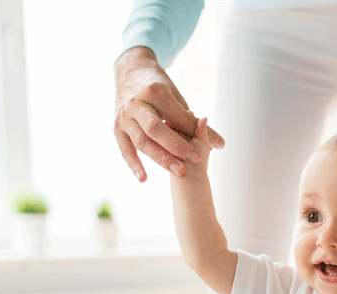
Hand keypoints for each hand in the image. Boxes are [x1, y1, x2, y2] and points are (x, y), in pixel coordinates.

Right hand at [113, 47, 224, 181]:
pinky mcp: (117, 127)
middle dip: (175, 147)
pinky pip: (124, 149)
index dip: (192, 133)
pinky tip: (144, 178)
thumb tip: (219, 144)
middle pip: (155, 129)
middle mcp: (137, 103)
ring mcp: (124, 116)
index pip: (176, 116)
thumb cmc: (158, 86)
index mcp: (155, 91)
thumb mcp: (176, 97)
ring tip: (179, 171)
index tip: (206, 151)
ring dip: (160, 158)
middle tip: (194, 161)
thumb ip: (193, 121)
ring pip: (141, 141)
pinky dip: (133, 164)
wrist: (129, 71)